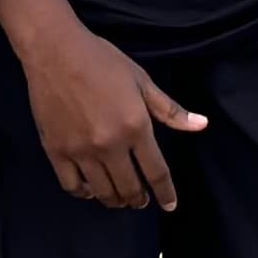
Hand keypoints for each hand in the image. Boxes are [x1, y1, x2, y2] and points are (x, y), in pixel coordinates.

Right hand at [21, 24, 207, 212]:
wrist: (56, 51)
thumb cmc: (102, 61)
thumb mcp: (141, 81)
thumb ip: (170, 110)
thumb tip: (202, 125)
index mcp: (135, 127)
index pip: (156, 172)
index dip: (166, 193)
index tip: (169, 205)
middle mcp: (110, 145)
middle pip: (130, 188)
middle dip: (140, 199)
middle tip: (142, 200)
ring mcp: (81, 151)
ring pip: (102, 192)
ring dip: (115, 200)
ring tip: (120, 198)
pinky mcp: (56, 152)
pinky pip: (72, 186)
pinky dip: (84, 193)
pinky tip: (90, 189)